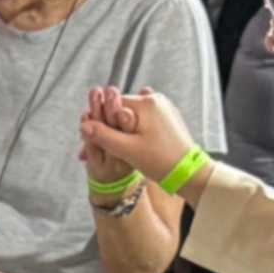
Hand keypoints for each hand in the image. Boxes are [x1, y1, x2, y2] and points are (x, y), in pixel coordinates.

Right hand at [77, 84, 197, 186]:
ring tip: (111, 152)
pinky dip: (133, 133)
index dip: (99, 123)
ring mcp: (163, 108)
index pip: (112, 106)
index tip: (91, 141)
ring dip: (120, 132)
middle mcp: (156, 100)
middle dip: (109, 129)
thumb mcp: (128, 150)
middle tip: (96, 150)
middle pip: (122, 111)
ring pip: (131, 118)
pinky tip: (126, 149)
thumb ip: (104, 136)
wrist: (189, 173)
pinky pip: (143, 123)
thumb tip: (84, 125)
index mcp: (146, 103)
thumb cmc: (161, 161)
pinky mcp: (167, 119)